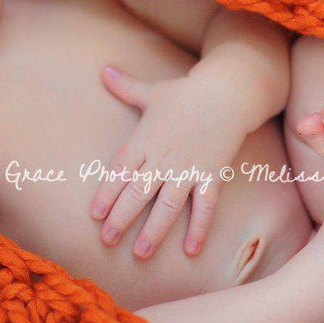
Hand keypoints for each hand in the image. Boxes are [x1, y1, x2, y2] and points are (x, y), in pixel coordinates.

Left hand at [91, 66, 248, 259]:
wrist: (228, 92)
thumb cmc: (186, 93)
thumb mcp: (152, 91)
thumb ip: (125, 87)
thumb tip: (103, 69)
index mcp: (145, 139)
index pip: (120, 171)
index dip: (107, 193)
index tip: (95, 215)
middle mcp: (164, 157)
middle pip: (138, 192)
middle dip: (121, 218)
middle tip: (108, 240)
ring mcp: (188, 168)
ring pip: (168, 205)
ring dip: (154, 230)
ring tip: (141, 253)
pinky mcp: (211, 174)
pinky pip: (204, 206)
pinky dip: (199, 228)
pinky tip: (190, 250)